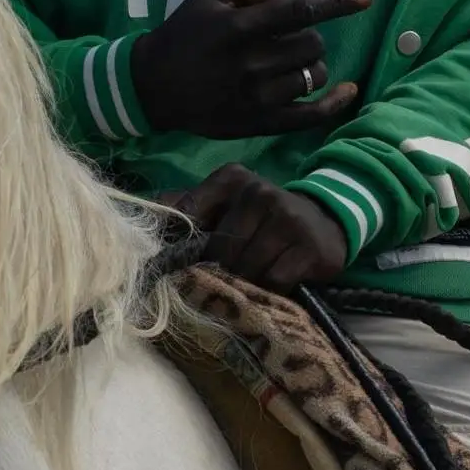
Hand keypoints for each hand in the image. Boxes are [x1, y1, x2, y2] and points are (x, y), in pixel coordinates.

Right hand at [132, 0, 371, 138]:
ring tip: (292, 61)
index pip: (300, 11)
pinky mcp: (261, 124)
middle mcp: (253, 63)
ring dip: (313, 63)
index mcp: (241, 27)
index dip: (337, 2)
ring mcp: (259, 97)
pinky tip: (348, 91)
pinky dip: (335, 104)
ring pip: (315, 75)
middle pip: (313, 45)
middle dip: (311, 35)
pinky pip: (311, 116)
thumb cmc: (185, 32)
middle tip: (289, 37)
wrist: (154, 86)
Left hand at [177, 165, 348, 291]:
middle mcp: (260, 192)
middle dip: (224, 270)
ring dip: (249, 282)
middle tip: (235, 272)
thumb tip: (144, 213)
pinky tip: (279, 279)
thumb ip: (186, 207)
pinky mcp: (309, 247)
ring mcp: (287, 218)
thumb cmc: (262, 219)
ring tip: (258, 274)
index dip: (185, 246)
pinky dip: (272, 290)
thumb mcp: (226, 204)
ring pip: (246, 269)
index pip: (190, 215)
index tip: (186, 261)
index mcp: (232, 179)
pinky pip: (274, 282)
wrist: (325, 222)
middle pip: (220, 251)